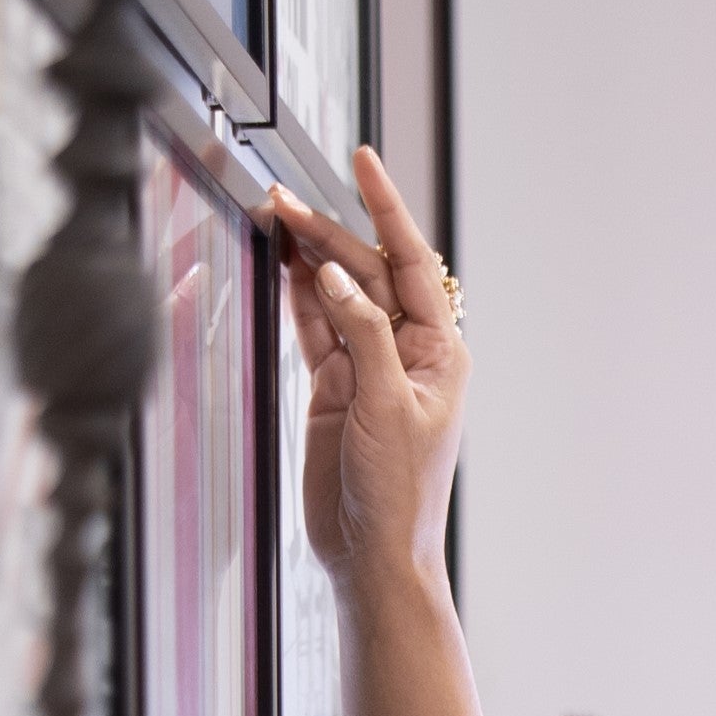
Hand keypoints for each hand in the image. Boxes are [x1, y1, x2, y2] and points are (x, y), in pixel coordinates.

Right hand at [269, 147, 464, 597]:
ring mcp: (367, 367)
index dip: (386, 208)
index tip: (362, 161)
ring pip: (337, 293)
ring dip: (309, 256)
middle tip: (286, 201)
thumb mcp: (387, 405)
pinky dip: (298, 293)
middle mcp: (405, 351)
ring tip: (276, 216)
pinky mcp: (334, 386)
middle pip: (367, 271)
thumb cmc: (399, 494)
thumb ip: (362, 333)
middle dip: (331, 231)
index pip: (412, 261)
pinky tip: (281, 261)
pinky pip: (315, 325)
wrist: (373, 554)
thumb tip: (337, 273)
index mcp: (438, 351)